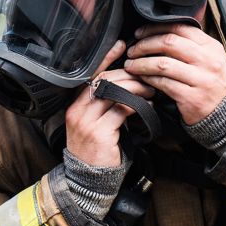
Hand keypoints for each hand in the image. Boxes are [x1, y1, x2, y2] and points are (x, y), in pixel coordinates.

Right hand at [65, 40, 154, 167]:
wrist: (88, 180)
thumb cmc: (96, 150)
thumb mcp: (95, 123)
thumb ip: (104, 104)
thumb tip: (125, 82)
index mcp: (75, 104)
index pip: (90, 73)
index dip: (106, 57)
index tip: (121, 45)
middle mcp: (77, 109)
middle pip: (105, 79)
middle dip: (129, 74)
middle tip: (147, 75)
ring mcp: (86, 121)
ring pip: (114, 92)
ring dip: (136, 88)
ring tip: (150, 90)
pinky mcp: (99, 133)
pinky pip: (121, 111)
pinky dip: (137, 105)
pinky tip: (147, 107)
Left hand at [124, 23, 225, 124]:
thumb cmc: (215, 82)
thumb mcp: (212, 58)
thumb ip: (192, 44)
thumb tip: (162, 31)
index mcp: (211, 47)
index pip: (179, 28)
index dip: (155, 28)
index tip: (140, 33)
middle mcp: (207, 61)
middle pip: (168, 43)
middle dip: (144, 44)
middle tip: (132, 50)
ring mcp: (200, 79)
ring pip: (162, 64)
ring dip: (141, 63)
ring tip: (131, 65)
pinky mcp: (191, 98)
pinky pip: (163, 84)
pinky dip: (149, 79)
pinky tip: (141, 78)